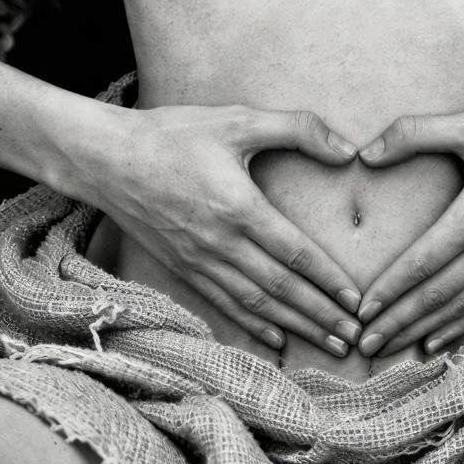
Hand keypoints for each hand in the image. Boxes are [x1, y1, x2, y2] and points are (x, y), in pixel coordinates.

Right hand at [70, 103, 363, 355]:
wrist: (105, 158)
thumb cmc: (172, 133)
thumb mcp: (236, 119)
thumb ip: (296, 128)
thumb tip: (346, 149)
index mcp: (239, 208)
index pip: (294, 253)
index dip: (329, 280)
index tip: (357, 301)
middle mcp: (220, 243)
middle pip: (281, 289)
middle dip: (321, 315)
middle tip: (356, 336)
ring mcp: (198, 260)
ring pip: (255, 303)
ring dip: (295, 327)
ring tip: (329, 345)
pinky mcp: (181, 267)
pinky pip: (223, 303)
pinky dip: (253, 325)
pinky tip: (276, 339)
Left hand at [352, 110, 463, 356]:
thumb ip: (418, 133)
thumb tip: (367, 153)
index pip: (424, 263)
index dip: (391, 289)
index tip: (362, 309)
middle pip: (437, 296)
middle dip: (398, 322)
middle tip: (363, 343)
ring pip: (461, 309)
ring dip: (422, 332)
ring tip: (390, 351)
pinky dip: (460, 329)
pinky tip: (436, 342)